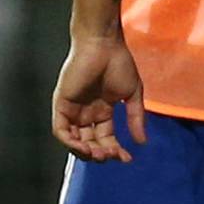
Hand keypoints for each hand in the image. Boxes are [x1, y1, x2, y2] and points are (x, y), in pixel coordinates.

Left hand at [52, 35, 145, 161]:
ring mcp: (72, 109)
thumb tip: (142, 142)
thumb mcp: (132, 94)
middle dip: (101, 153)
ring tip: (99, 154)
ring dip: (85, 152)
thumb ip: (136, 118)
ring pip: (74, 140)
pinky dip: (70, 142)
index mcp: (102, 110)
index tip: (127, 159)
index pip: (106, 138)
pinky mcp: (61, 104)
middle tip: (112, 155)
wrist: (103, 44)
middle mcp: (85, 113)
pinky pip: (61, 130)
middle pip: (90, 142)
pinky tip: (84, 147)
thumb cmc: (119, 63)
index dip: (115, 150)